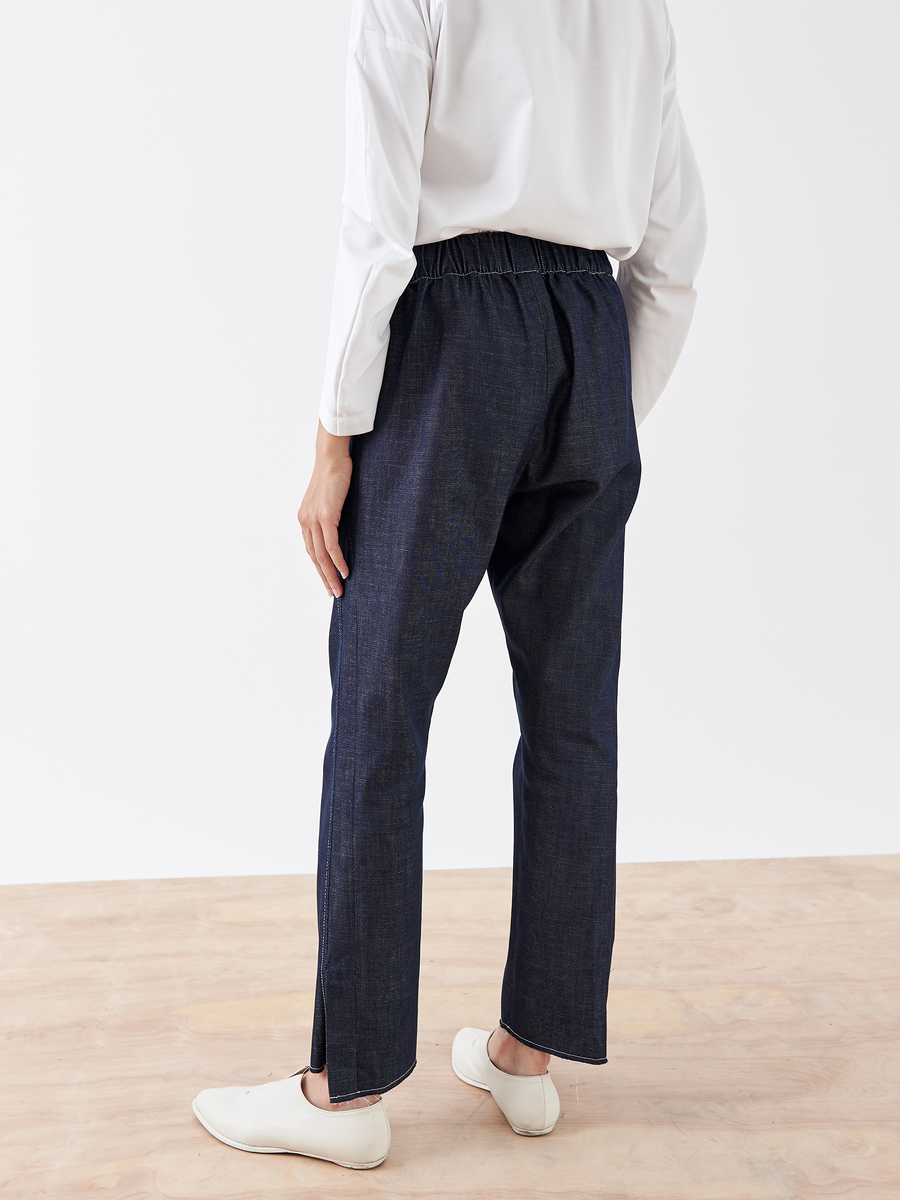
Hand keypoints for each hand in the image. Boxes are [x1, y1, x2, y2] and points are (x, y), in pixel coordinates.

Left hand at [297, 422, 352, 597]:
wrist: (331, 457)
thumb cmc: (334, 474)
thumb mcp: (329, 498)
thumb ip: (329, 514)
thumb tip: (338, 525)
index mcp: (304, 518)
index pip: (311, 549)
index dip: (319, 567)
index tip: (327, 580)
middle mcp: (305, 521)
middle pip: (314, 557)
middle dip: (324, 577)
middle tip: (333, 593)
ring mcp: (313, 520)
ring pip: (321, 556)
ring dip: (330, 575)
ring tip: (339, 589)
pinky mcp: (325, 517)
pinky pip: (331, 545)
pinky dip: (338, 561)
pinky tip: (345, 571)